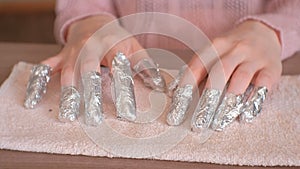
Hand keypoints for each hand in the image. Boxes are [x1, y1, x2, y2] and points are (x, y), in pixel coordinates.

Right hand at [24, 15, 165, 124]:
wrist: (94, 23)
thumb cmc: (117, 39)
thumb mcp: (134, 47)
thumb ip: (145, 66)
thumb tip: (160, 87)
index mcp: (113, 45)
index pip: (119, 68)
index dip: (123, 90)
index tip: (127, 114)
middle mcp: (90, 47)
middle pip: (89, 70)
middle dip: (90, 93)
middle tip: (93, 118)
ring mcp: (72, 51)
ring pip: (67, 72)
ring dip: (67, 93)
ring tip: (68, 115)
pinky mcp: (60, 56)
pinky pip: (45, 69)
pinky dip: (38, 83)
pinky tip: (33, 101)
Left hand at [167, 20, 281, 130]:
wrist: (263, 32)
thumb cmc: (231, 48)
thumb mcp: (213, 52)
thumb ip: (196, 70)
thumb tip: (173, 91)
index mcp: (216, 45)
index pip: (197, 66)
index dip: (187, 88)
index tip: (178, 109)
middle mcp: (235, 49)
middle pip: (219, 72)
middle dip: (207, 99)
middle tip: (198, 122)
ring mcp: (255, 57)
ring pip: (241, 79)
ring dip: (229, 102)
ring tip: (218, 122)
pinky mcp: (272, 68)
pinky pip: (263, 85)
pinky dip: (253, 102)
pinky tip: (244, 116)